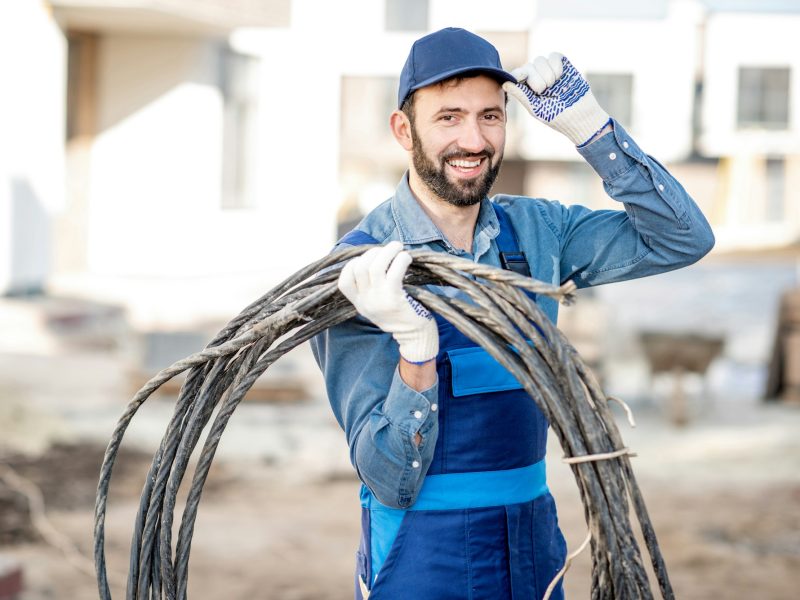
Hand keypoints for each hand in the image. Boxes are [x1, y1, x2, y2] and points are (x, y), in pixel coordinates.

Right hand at [338, 241, 438, 363]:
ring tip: (398, 246)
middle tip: (389, 249)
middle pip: (360, 267)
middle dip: (374, 252)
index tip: (369, 259)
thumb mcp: (377, 307)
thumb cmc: (399, 317)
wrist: (415, 338)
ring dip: (388, 251)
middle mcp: (365, 302)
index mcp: (359, 304)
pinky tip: (406, 257)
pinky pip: (394, 271)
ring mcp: (378, 300)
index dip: (354, 264)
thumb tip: (375, 259)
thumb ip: (370, 290)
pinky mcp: (394, 298)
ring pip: (375, 265)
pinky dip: (400, 259)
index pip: (344, 280)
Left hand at [502, 52, 609, 145]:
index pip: (517, 74)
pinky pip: (553, 56)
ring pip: (540, 60)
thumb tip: (504, 83)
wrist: (579, 115)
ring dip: (546, 73)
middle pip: (528, 66)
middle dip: (536, 78)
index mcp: (528, 88)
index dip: (518, 74)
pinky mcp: (562, 64)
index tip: (521, 77)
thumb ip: (521, 95)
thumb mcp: (536, 108)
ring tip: (553, 85)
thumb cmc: (556, 115)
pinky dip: (555, 65)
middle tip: (544, 90)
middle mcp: (537, 76)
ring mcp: (549, 69)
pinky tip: (559, 77)